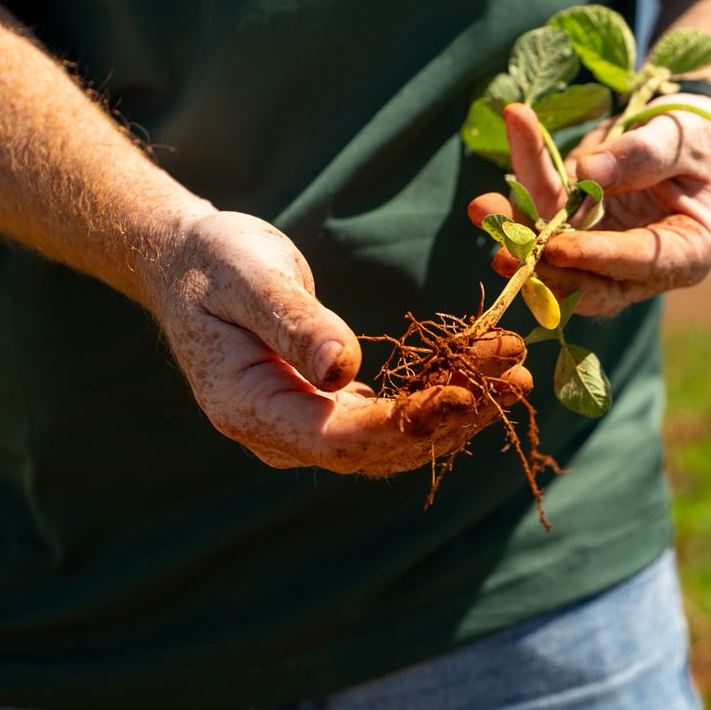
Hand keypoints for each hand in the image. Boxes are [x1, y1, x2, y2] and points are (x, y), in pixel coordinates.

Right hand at [143, 211, 531, 473]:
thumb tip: (343, 369)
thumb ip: (294, 324)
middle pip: (376, 447)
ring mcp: (303, 427)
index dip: (404, 424)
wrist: (192, 263)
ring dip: (458, 411)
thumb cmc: (215, 262)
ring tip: (517, 375)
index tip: (464, 397)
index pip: (336, 437)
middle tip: (517, 379)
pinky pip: (389, 417)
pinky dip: (438, 398)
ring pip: (392, 440)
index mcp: (247, 407)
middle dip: (452, 417)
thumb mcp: (250, 278)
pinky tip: (483, 375)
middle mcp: (277, 434)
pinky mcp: (326, 409)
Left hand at [467, 100, 710, 316]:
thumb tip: (586, 172)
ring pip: (555, 254)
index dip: (596, 257)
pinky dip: (515, 207)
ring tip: (482, 208)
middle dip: (542, 264)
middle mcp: (644, 266)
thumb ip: (641, 155)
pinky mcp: (578, 233)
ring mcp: (606, 253)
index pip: (639, 262)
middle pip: (588, 275)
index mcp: (688, 252)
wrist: (687, 130)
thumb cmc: (699, 135)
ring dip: (516, 235)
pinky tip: (486, 200)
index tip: (557, 247)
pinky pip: (543, 222)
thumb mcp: (681, 138)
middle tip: (503, 249)